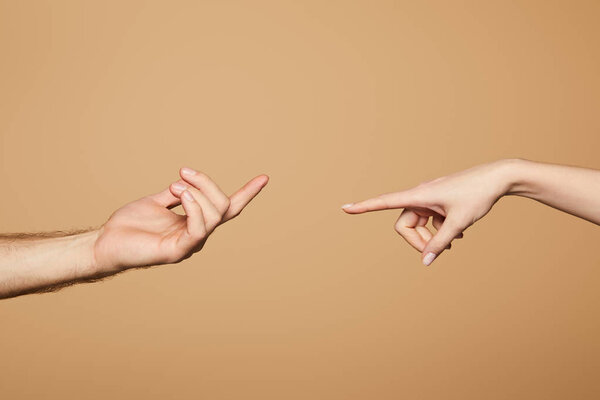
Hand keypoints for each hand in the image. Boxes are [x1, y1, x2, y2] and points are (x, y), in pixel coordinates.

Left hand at [93, 168, 268, 272]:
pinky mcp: (177, 251)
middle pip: (223, 206)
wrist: (105, 243)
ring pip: (214, 215)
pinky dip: (194, 208)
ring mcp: (190, 245)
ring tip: (175, 186)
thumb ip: (176, 193)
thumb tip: (188, 181)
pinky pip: (198, 229)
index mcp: (195, 222)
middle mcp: (198, 234)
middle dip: (207, 183)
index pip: (228, 208)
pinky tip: (180, 195)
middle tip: (182, 172)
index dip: (247, 193)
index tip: (264, 177)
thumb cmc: (129, 225)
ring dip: (197, 193)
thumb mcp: (156, 201)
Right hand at [342, 160, 514, 265]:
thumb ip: (440, 244)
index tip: (345, 208)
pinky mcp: (439, 201)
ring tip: (455, 241)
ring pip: (419, 225)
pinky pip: (431, 221)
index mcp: (419, 195)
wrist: (499, 178)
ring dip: (432, 237)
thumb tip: (425, 261)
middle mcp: (420, 196)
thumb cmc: (478, 195)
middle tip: (439, 250)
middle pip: (405, 225)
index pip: (384, 202)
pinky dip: (440, 230)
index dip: (364, 207)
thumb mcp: (458, 223)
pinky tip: (459, 234)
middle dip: (418, 241)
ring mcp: (429, 199)